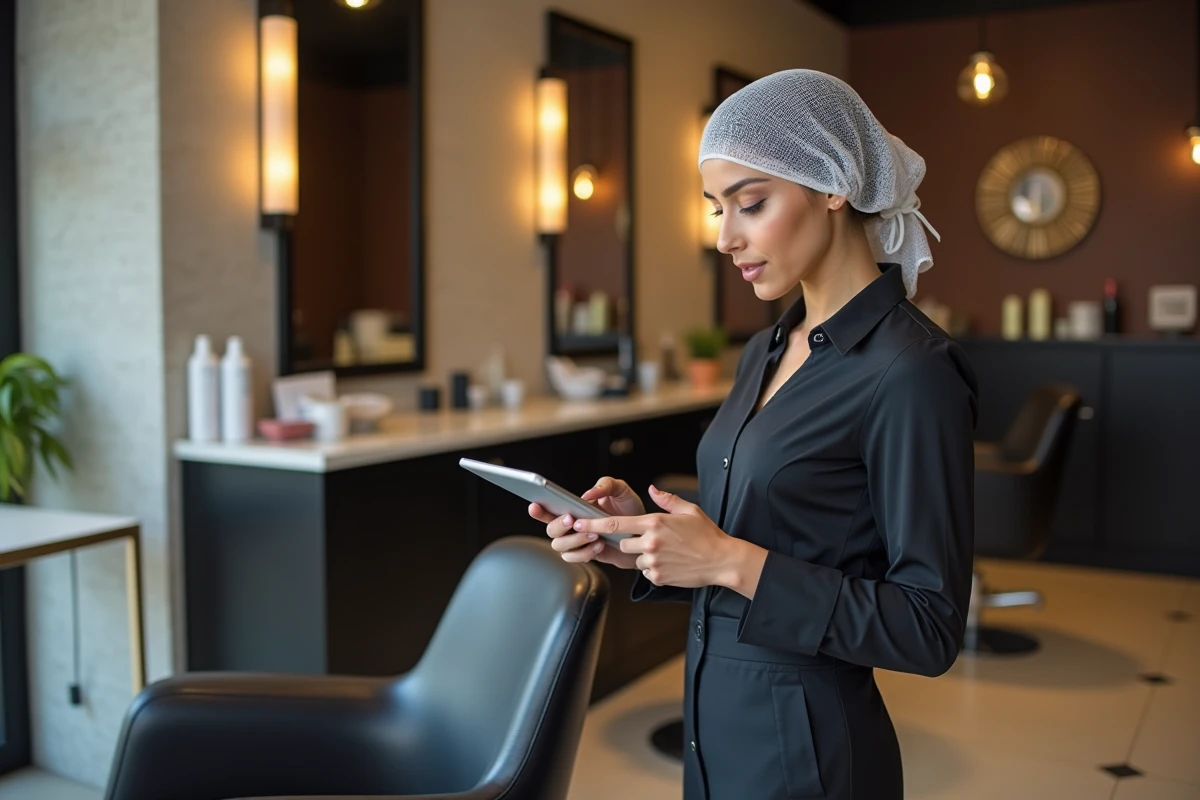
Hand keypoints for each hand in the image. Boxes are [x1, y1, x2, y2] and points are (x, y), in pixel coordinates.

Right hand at [528, 476, 640, 568]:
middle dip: (558, 525)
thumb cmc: (630, 510)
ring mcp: (577, 541)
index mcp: (575, 507)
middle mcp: (572, 525)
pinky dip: (585, 553)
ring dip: (574, 541)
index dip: (539, 509)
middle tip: (573, 520)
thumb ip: (605, 485)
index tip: (535, 505)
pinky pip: (574, 558)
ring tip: (595, 534)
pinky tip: (599, 545)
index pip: (550, 508)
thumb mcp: (621, 490)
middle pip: (551, 530)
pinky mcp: (586, 554)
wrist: (644, 534)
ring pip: (559, 546)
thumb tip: (587, 494)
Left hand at [569, 484, 738, 587]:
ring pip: (635, 559)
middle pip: (623, 543)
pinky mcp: (657, 577)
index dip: (593, 524)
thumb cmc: (706, 534)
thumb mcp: (688, 510)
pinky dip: (654, 568)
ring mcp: (653, 562)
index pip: (615, 524)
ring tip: (667, 552)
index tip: (578, 523)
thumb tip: (652, 489)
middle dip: (631, 542)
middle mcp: (650, 542)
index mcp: (654, 523)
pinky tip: (671, 562)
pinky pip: (646, 572)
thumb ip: (666, 499)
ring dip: (644, 556)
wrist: (721, 560)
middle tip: (651, 540)